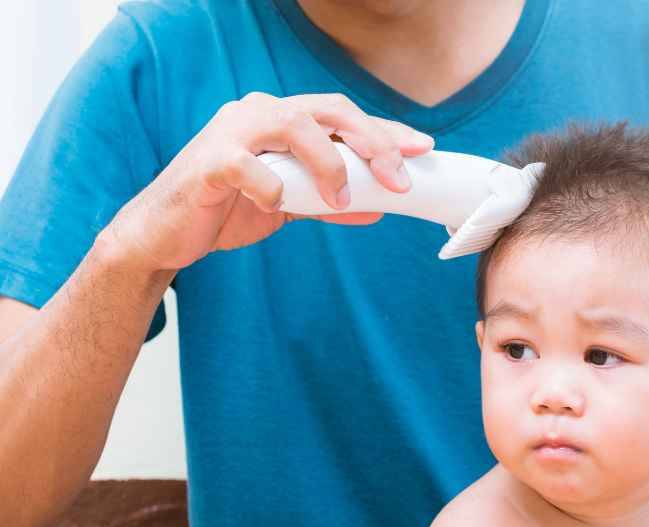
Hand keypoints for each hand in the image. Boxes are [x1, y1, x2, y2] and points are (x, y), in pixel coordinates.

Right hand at [102, 91, 433, 271]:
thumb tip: (378, 207)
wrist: (165, 235)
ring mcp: (231, 133)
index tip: (424, 149)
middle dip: (371, 141)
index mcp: (282, 121)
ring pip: (293, 125)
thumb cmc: (226, 210)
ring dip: (329, 162)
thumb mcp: (290, 205)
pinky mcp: (207, 163)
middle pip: (328, 110)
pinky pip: (246, 166)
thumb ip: (329, 201)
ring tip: (341, 198)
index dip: (386, 131)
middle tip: (398, 177)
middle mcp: (259, 115)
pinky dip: (269, 187)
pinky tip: (277, 205)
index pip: (343, 117)